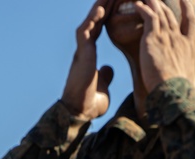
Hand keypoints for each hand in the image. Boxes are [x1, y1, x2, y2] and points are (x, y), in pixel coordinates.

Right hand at [62, 0, 114, 119]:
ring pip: (89, 23)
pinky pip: (86, 32)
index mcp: (88, 56)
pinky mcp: (81, 55)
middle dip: (103, 7)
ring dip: (98, 8)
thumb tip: (109, 70)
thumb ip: (105, 75)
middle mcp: (83, 51)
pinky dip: (93, 19)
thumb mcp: (102, 85)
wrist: (80, 112)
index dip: (106, 17)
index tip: (114, 5)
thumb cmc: (90, 103)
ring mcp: (81, 51)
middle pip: (94, 22)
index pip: (98, 31)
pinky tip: (101, 8)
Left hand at [135, 0, 194, 91]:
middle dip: (164, 4)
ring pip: (160, 13)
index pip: (189, 22)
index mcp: (187, 45)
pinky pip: (149, 18)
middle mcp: (178, 37)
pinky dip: (143, 9)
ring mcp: (167, 36)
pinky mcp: (154, 39)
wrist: (173, 89)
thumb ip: (179, 70)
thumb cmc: (177, 89)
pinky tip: (137, 4)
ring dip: (153, 3)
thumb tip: (176, 78)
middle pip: (172, 15)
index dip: (186, 9)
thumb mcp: (183, 76)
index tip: (183, 0)